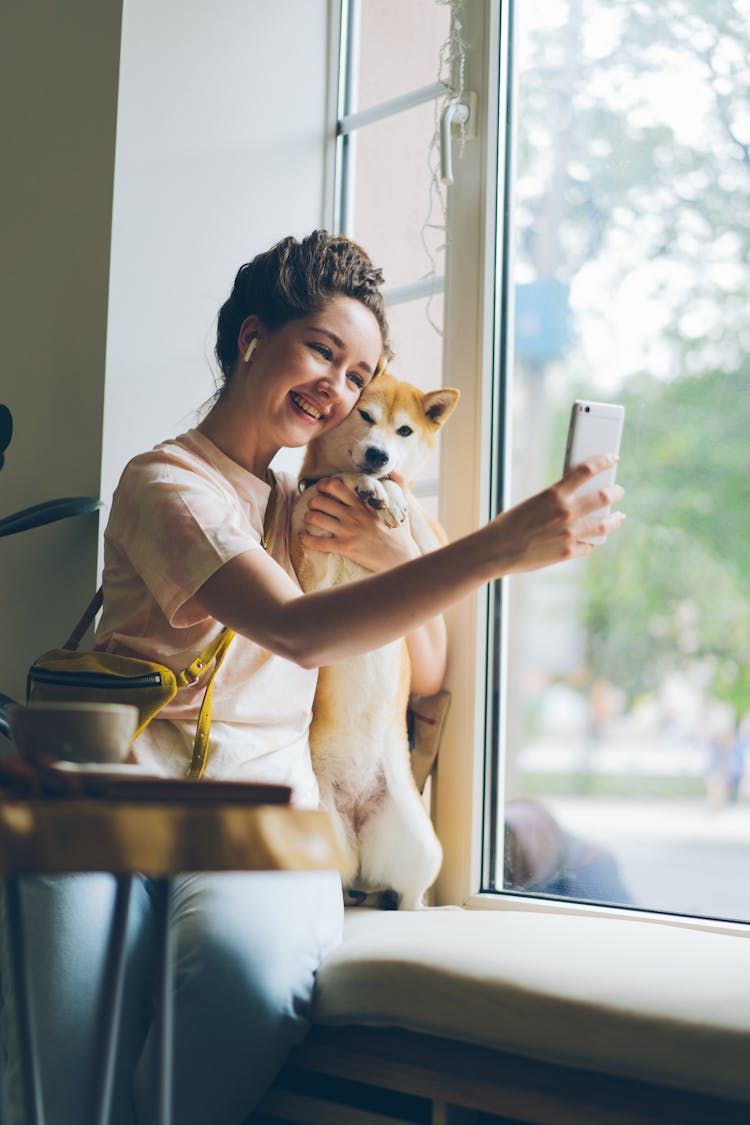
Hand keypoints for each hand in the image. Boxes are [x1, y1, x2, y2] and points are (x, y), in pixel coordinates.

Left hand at [299, 476, 420, 571]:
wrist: (401, 558)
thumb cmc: (401, 533)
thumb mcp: (403, 505)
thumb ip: (400, 484)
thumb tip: (394, 470)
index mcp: (363, 503)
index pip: (336, 486)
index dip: (324, 484)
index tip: (321, 487)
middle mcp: (353, 515)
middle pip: (320, 501)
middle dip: (313, 501)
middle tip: (314, 505)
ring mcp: (347, 531)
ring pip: (316, 518)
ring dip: (309, 517)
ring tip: (310, 519)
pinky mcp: (345, 548)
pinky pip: (318, 542)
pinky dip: (306, 539)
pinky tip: (303, 537)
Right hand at [489, 453, 624, 574]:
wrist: (496, 551)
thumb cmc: (509, 524)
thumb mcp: (533, 503)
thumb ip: (556, 500)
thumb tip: (575, 498)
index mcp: (554, 494)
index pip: (587, 470)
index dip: (604, 461)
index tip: (613, 459)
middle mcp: (566, 512)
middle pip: (604, 497)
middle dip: (615, 492)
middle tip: (618, 491)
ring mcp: (570, 534)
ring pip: (604, 524)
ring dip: (615, 519)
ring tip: (619, 516)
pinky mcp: (568, 552)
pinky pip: (589, 546)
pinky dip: (593, 542)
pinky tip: (594, 540)